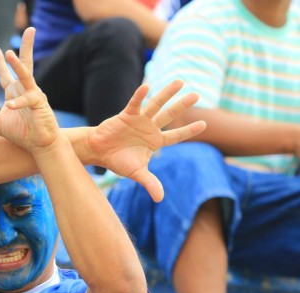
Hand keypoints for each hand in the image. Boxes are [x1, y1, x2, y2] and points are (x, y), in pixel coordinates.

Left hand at [0, 27, 59, 153]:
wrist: (40, 145)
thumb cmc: (22, 133)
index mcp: (14, 92)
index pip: (5, 74)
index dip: (0, 63)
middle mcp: (24, 89)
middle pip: (24, 64)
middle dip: (27, 46)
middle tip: (31, 29)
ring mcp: (33, 94)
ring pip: (26, 75)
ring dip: (17, 64)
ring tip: (9, 53)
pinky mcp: (39, 104)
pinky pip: (28, 99)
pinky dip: (18, 102)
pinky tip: (10, 105)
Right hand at [89, 80, 205, 201]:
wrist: (99, 152)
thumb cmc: (118, 160)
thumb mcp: (136, 173)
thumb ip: (150, 183)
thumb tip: (159, 199)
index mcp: (155, 141)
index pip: (176, 136)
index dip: (189, 130)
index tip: (204, 124)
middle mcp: (150, 128)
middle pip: (169, 115)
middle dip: (182, 105)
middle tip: (196, 95)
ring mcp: (139, 121)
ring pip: (155, 105)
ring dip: (167, 94)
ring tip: (180, 82)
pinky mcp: (126, 116)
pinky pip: (134, 104)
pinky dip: (140, 96)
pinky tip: (147, 87)